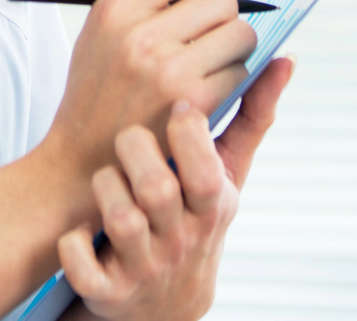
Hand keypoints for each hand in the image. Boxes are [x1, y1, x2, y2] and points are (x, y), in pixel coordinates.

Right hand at [40, 0, 257, 188]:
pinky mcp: (190, 104)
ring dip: (233, 46)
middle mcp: (140, 34)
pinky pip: (241, 73)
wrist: (82, 159)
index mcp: (117, 7)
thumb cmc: (97, 84)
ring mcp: (167, 69)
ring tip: (208, 59)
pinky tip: (206, 88)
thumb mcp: (104, 22)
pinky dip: (232, 79)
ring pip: (241, 33)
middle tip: (207, 31)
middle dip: (224, 12)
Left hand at [57, 54, 294, 320]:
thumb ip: (251, 118)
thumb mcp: (227, 175)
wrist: (164, 298)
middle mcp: (179, 239)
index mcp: (211, 208)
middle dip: (136, 152)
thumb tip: (282, 59)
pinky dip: (74, 246)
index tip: (177, 104)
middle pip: (157, 190)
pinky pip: (82, 265)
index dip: (187, 135)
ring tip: (106, 176)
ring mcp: (144, 266)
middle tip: (129, 135)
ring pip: (120, 219)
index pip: (204, 173)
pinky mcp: (107, 291)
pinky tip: (79, 228)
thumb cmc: (194, 214)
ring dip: (105, 188)